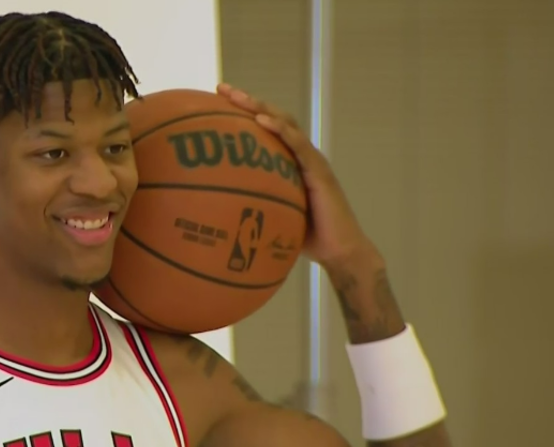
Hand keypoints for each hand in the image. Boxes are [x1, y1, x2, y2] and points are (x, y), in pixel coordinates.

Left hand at [216, 83, 379, 269]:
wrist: (340, 252)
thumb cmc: (305, 237)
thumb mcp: (271, 216)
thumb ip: (250, 206)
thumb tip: (212, 212)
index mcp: (290, 162)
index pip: (265, 128)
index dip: (244, 112)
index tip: (216, 99)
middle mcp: (301, 155)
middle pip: (273, 117)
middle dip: (247, 100)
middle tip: (221, 87)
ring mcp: (312, 161)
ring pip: (285, 124)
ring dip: (260, 107)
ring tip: (238, 96)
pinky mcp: (320, 173)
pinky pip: (299, 146)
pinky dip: (281, 131)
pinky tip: (262, 121)